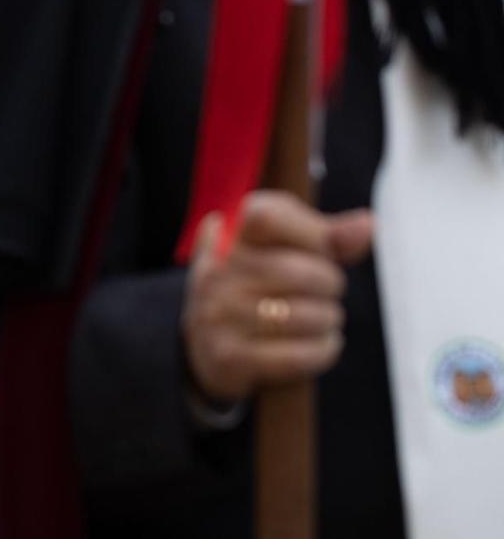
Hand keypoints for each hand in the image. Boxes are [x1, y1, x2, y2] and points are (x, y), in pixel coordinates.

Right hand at [181, 191, 372, 404]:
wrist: (204, 342)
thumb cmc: (257, 284)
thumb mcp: (283, 248)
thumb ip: (325, 235)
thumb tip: (368, 225)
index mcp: (227, 232)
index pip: (267, 216)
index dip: (311, 233)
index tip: (324, 248)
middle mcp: (214, 270)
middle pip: (298, 272)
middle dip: (330, 284)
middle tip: (327, 290)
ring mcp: (217, 313)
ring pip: (304, 316)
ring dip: (328, 320)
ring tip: (323, 318)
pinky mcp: (228, 356)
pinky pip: (297, 355)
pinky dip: (323, 350)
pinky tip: (321, 343)